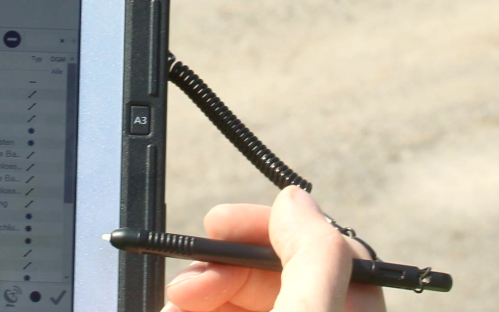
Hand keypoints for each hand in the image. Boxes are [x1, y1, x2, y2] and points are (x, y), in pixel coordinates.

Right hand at [162, 187, 385, 311]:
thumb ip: (313, 255)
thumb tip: (296, 199)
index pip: (324, 252)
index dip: (267, 230)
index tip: (218, 224)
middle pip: (275, 276)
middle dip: (221, 271)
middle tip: (185, 288)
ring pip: (242, 299)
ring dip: (200, 294)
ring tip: (174, 306)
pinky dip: (195, 310)